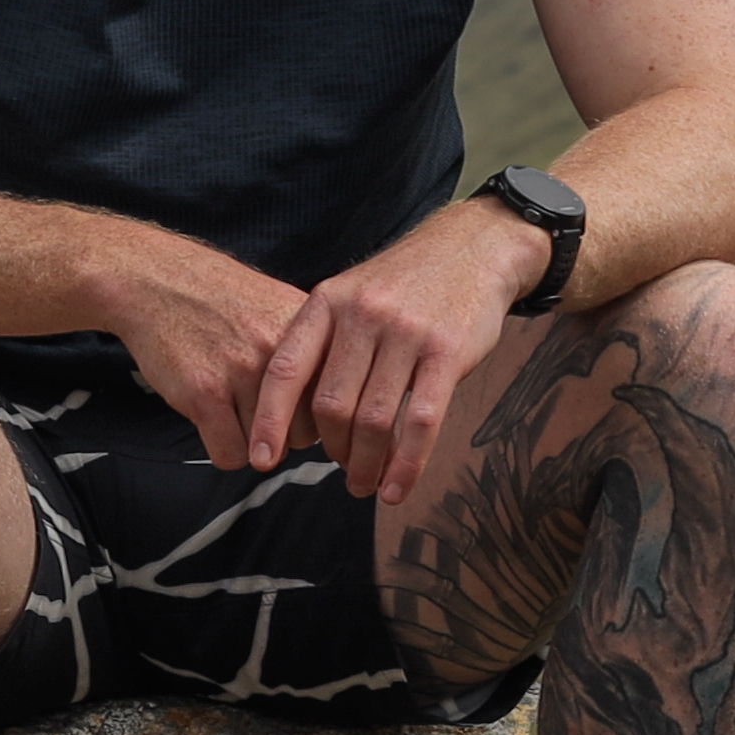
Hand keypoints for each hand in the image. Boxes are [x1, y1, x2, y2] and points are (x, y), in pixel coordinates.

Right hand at [79, 230, 313, 471]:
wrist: (157, 281)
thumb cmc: (217, 299)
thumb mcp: (280, 308)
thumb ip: (313, 349)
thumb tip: (337, 400)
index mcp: (307, 330)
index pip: (335, 400)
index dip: (319, 417)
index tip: (302, 418)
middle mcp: (281, 350)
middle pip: (307, 433)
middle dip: (287, 435)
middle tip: (262, 415)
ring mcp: (243, 372)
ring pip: (269, 449)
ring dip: (253, 443)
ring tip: (234, 414)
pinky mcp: (205, 393)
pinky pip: (232, 454)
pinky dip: (225, 451)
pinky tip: (215, 425)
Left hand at [247, 203, 535, 504]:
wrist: (473, 247)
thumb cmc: (405, 283)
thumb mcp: (351, 293)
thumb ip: (325, 343)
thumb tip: (297, 415)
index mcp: (327, 303)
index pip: (286, 370)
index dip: (270, 420)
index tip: (261, 459)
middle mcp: (362, 315)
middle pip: (331, 405)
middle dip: (332, 450)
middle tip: (341, 468)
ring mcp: (406, 333)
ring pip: (374, 420)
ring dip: (366, 464)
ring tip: (365, 483)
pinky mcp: (448, 352)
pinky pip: (421, 421)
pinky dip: (406, 464)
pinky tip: (397, 488)